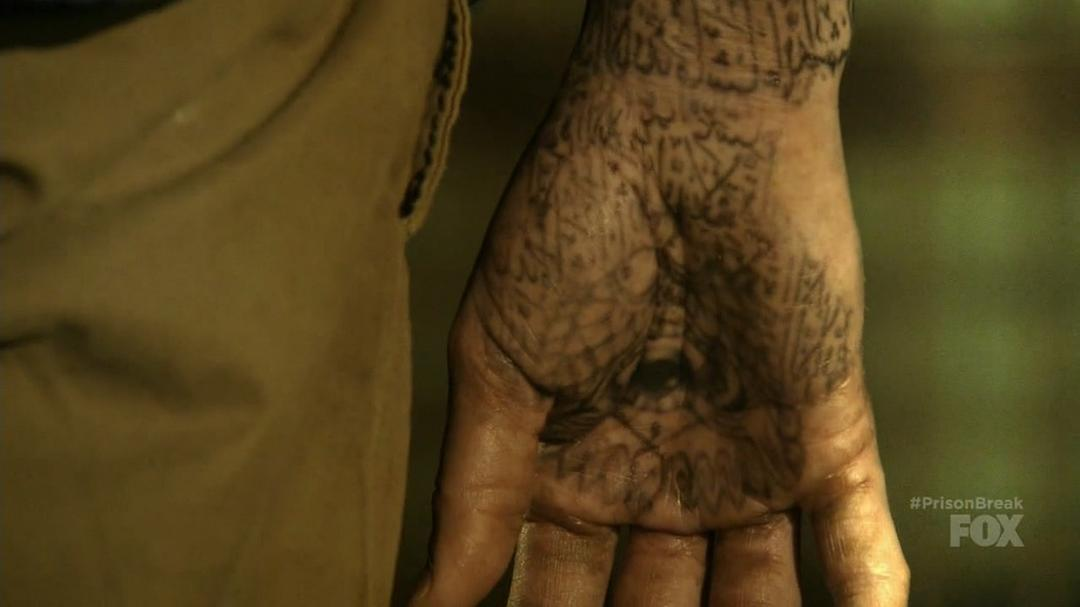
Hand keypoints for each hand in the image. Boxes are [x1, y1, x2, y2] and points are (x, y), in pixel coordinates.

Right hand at [412, 1, 907, 603]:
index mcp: (571, 470)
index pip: (554, 595)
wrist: (680, 132)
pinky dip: (866, 593)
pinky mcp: (824, 432)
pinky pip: (854, 533)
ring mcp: (742, 462)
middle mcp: (656, 482)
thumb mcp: (496, 364)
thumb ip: (474, 489)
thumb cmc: (568, 231)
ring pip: (755, 595)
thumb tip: (422, 602)